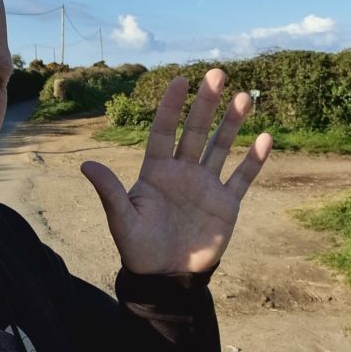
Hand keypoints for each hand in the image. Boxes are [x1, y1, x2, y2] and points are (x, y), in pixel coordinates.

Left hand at [80, 69, 271, 274]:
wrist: (165, 278)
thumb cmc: (139, 249)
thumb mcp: (122, 219)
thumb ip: (109, 191)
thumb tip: (85, 164)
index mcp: (156, 172)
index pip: (164, 131)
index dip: (171, 106)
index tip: (180, 80)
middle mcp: (182, 172)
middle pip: (196, 131)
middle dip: (206, 104)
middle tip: (217, 73)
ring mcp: (206, 187)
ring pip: (221, 148)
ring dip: (233, 123)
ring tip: (244, 96)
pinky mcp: (225, 205)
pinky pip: (241, 178)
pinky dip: (253, 161)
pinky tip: (265, 138)